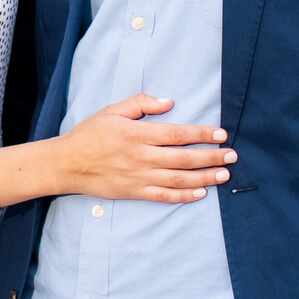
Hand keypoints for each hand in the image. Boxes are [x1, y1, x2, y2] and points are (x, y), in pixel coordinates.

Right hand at [49, 93, 233, 202]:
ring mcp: (138, 178)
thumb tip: (169, 102)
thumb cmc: (90, 134)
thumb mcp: (112, 110)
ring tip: (224, 174)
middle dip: (211, 157)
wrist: (67, 164)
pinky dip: (184, 196)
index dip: (202, 134)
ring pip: (178, 179)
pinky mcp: (134, 193)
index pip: (176, 134)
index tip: (221, 134)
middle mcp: (140, 157)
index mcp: (136, 134)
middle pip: (183, 158)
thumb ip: (141, 103)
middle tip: (232, 156)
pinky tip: (201, 193)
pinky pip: (164, 196)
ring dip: (204, 177)